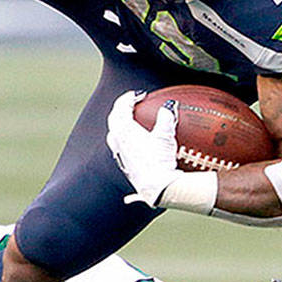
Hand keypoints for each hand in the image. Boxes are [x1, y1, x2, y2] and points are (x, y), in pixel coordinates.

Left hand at [105, 91, 178, 206]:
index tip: (136, 94)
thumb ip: (166, 118)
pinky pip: (119, 146)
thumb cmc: (159, 160)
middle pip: (114, 118)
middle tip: (130, 104)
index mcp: (124, 130)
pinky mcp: (124, 165)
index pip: (121, 107)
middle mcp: (117, 141)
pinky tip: (134, 143)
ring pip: (114, 133)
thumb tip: (168, 108)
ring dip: (120, 124)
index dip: (128, 98)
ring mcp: (119, 154)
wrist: (157, 187)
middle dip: (121, 109)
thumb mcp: (165, 135)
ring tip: (130, 121)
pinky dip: (124, 139)